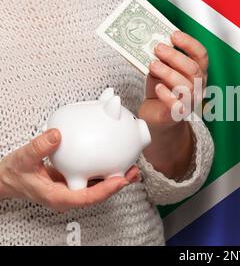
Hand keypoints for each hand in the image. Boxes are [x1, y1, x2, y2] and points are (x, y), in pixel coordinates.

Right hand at [0, 129, 139, 211]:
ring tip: (133, 167)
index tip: (119, 181)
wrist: (8, 178)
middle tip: (134, 172)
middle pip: (98, 194)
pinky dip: (107, 172)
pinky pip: (94, 179)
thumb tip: (57, 135)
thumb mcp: (23, 159)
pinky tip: (117, 161)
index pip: (86, 198)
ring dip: (117, 179)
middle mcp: (69, 196)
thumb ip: (38, 148)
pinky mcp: (75, 181)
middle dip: (118, 185)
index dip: (105, 191)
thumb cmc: (15, 173)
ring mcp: (73, 189)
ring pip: (99, 187)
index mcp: (58, 197)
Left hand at [139, 31, 207, 178]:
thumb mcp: (161, 71)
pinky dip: (167, 95)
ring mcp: (190, 102)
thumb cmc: (161, 91)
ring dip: (168, 73)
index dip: (189, 43)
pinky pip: (177, 106)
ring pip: (186, 87)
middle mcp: (198, 87)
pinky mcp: (177, 115)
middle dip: (175, 56)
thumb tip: (152, 44)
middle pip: (193, 69)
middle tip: (158, 48)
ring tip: (153, 64)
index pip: (201, 55)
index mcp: (197, 73)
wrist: (156, 117)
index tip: (174, 35)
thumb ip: (161, 60)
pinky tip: (158, 88)